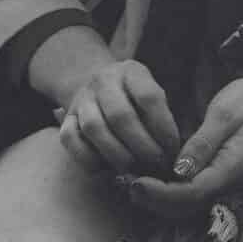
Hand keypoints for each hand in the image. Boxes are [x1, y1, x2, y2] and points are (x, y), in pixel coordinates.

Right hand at [53, 57, 181, 176]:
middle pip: (120, 116)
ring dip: (118, 155)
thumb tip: (176, 159)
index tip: (173, 150)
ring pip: (94, 128)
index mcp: (131, 72)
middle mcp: (103, 80)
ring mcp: (81, 98)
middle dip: (142, 147)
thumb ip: (162, 120)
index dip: (163, 128)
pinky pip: (70, 140)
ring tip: (134, 170)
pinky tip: (107, 168)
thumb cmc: (138, 102)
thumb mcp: (154, 98)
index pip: (149, 97)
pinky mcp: (66, 118)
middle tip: (156, 165)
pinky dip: (89, 158)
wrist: (100, 89)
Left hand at [122, 75, 242, 217]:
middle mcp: (232, 182)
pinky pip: (195, 192)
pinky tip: (153, 180)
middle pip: (191, 205)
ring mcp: (229, 181)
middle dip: (157, 201)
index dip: (162, 194)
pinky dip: (172, 191)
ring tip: (134, 186)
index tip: (136, 184)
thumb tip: (179, 171)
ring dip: (162, 199)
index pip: (193, 193)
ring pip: (192, 203)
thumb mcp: (224, 114)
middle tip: (127, 187)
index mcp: (234, 168)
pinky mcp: (223, 175)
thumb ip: (202, 143)